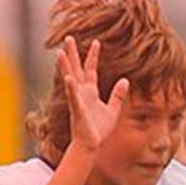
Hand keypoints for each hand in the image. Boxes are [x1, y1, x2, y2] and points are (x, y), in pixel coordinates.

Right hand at [60, 35, 128, 152]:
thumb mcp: (113, 110)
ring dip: (65, 67)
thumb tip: (125, 80)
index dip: (93, 56)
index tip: (96, 42)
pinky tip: (68, 79)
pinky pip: (73, 98)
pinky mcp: (77, 111)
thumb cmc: (99, 129)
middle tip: (68, 38)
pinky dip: (71, 89)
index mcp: (90, 92)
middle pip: (76, 69)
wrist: (92, 145)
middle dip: (72, 54)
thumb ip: (117, 95)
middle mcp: (81, 93)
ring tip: (60, 53)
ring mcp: (77, 101)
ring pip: (70, 80)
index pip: (91, 69)